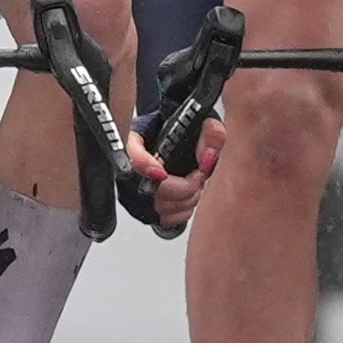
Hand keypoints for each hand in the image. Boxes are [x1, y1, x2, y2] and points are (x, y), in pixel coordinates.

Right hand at [126, 114, 224, 235]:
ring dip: (187, 199)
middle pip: (150, 189)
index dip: (144, 165)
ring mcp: (138, 191)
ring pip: (160, 208)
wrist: (182, 140)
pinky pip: (166, 220)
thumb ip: (211, 131)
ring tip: (196, 184)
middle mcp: (134, 167)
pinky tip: (189, 196)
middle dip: (183, 187)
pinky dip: (183, 212)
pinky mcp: (148, 209)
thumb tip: (210, 153)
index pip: (132, 153)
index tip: (161, 172)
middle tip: (198, 175)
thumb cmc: (185, 131)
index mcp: (139, 140)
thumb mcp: (200, 122)